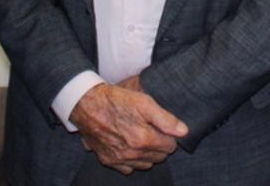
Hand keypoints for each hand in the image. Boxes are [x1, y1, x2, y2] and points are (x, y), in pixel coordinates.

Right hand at [70, 82, 187, 174]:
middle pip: (159, 157)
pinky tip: (129, 147)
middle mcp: (132, 154)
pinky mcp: (108, 160)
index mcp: (143, 139)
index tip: (163, 127)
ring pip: (145, 165)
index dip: (169, 135)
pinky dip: (132, 161)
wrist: (86, 104)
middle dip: (160, 145)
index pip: (170, 146)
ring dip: (148, 154)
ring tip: (142, 137)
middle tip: (153, 130)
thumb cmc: (116, 100)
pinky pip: (127, 169)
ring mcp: (119, 159)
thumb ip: (165, 119)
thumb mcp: (144, 102)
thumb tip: (183, 131)